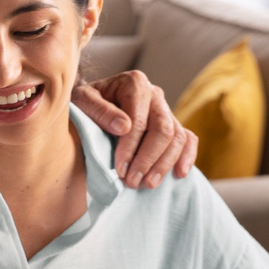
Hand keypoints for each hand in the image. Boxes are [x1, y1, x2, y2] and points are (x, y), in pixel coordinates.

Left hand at [73, 70, 196, 188]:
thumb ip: (99, 110)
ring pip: (177, 137)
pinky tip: (179, 174)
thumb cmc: (84, 102)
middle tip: (132, 182)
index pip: (139, 121)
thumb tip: (124, 127)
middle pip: (163, 130)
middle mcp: (154, 94)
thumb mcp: (81, 101)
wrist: (90, 101)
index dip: (130, 148)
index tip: (119, 169)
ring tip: (147, 184)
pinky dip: (187, 156)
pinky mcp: (172, 123)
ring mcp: (165, 109)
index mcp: (134, 83)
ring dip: (164, 164)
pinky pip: (188, 139)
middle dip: (148, 159)